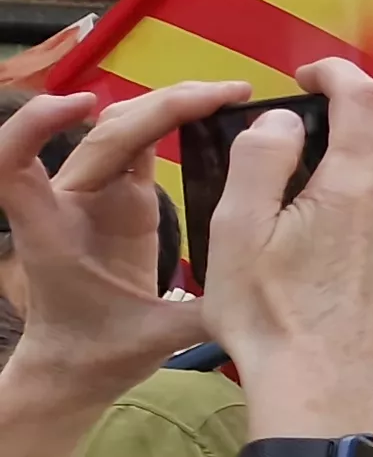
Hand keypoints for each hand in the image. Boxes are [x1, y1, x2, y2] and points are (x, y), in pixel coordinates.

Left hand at [0, 80, 242, 403]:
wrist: (78, 362)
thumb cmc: (99, 352)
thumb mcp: (150, 341)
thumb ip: (200, 316)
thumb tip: (263, 296)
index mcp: (54, 231)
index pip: (13, 164)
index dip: (36, 126)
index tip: (82, 107)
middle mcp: (71, 200)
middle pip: (103, 133)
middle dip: (160, 103)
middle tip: (228, 94)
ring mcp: (97, 194)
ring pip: (123, 128)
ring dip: (170, 103)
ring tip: (228, 96)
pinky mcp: (123, 196)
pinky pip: (142, 144)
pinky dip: (172, 120)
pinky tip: (214, 111)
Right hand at [196, 62, 372, 442]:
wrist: (325, 399)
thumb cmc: (271, 319)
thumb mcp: (239, 231)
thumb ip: (262, 160)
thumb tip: (284, 121)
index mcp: (354, 188)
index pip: (364, 97)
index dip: (336, 73)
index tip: (308, 77)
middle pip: (371, 152)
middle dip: (330, 153)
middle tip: (282, 188)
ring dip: (347, 199)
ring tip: (300, 241)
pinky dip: (363, 238)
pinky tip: (327, 276)